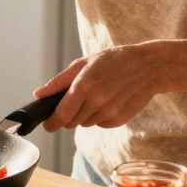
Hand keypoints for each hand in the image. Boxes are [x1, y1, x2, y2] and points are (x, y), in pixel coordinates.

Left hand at [34, 43, 166, 131]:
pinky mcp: (120, 120)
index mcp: (84, 85)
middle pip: (71, 122)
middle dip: (69, 115)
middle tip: (78, 99)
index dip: (51, 123)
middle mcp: (96, 101)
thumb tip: (38, 94)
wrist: (148, 67)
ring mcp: (109, 112)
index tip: (48, 125)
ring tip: (98, 95)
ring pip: (85, 124)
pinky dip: (100, 116)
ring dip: (85, 115)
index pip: (61, 114)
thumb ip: (58, 81)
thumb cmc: (113, 61)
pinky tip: (109, 101)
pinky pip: (100, 124)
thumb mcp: (83, 63)